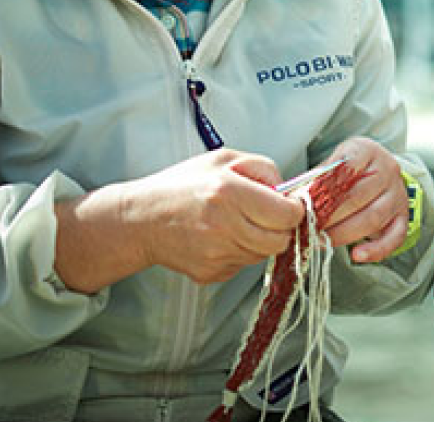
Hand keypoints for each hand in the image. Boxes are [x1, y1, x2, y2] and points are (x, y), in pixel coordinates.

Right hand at [55, 148, 304, 290]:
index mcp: (228, 192)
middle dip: (281, 228)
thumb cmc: (181, 185)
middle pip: (281, 241)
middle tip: (267, 216)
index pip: (287, 214)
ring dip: (260, 240)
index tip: (288, 204)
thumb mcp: (222, 160)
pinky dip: (240, 252)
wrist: (139, 220)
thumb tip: (288, 189)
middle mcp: (224, 226)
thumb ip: (261, 168)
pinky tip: (221, 237)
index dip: (294, 209)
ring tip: (237, 223)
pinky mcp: (210, 273)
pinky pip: (242, 265)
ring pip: (263, 255)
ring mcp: (217, 254)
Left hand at [307, 137, 409, 263]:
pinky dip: (375, 250)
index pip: (345, 170)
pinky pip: (394, 237)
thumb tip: (291, 199)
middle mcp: (388, 170)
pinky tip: (357, 256)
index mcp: (367, 150)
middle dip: (329, 217)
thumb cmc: (350, 170)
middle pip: (357, 197)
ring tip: (322, 241)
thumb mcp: (333, 163)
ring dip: (344, 234)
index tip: (303, 207)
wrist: (378, 171)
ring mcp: (398, 194)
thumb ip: (316, 179)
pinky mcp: (403, 216)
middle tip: (308, 229)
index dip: (323, 191)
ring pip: (372, 218)